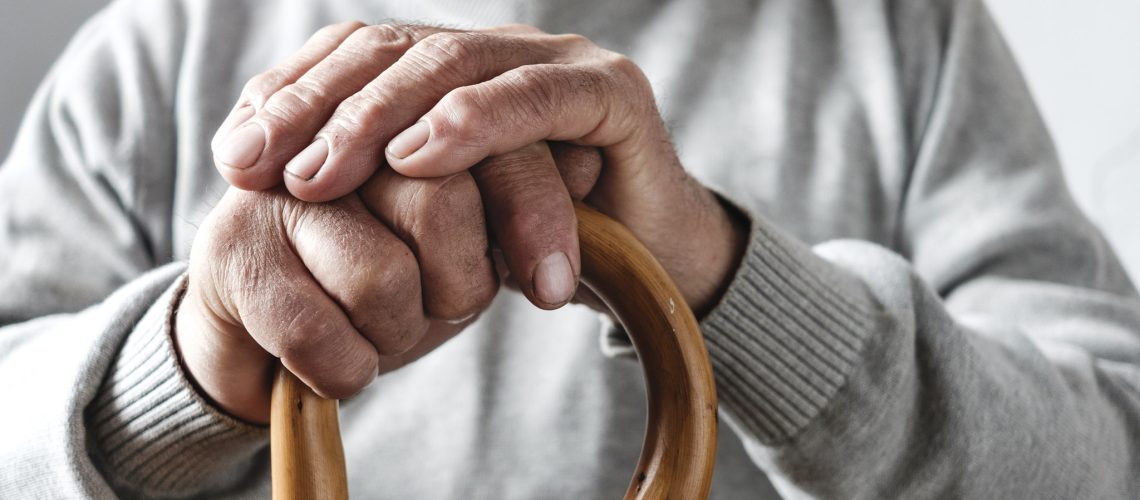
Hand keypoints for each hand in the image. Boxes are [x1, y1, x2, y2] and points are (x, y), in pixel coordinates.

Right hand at [178, 143, 590, 423]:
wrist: (272, 325)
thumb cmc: (387, 271)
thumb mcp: (464, 235)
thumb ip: (517, 190)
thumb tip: (588, 160)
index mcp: (403, 112)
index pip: (488, 143)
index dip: (531, 213)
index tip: (555, 288)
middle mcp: (336, 132)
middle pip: (440, 204)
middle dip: (460, 285)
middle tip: (449, 307)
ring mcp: (277, 188)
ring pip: (382, 278)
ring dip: (400, 331)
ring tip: (381, 325)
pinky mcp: (229, 250)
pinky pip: (315, 333)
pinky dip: (346, 368)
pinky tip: (336, 358)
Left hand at [213, 22, 746, 315]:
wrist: (645, 267)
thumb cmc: (531, 242)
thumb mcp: (432, 215)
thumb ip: (365, 179)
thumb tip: (249, 160)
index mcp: (454, 68)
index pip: (360, 54)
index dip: (293, 95)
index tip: (236, 157)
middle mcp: (501, 52)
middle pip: (395, 50)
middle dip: (321, 109)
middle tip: (268, 170)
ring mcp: (559, 63)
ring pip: (455, 63)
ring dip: (380, 118)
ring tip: (325, 175)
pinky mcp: (614, 93)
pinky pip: (538, 97)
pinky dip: (475, 121)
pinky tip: (420, 155)